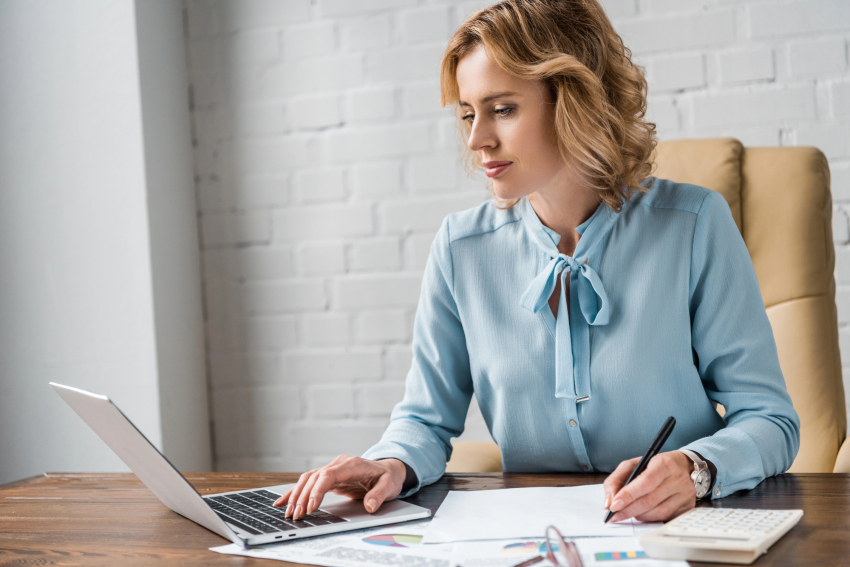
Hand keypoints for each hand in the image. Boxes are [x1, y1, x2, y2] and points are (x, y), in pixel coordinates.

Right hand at [273, 455, 406, 520]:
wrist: (388, 469)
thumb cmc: (387, 477)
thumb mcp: (389, 485)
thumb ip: (379, 495)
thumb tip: (369, 505)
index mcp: (351, 464)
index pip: (328, 475)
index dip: (317, 490)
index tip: (311, 507)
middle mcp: (339, 464)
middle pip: (314, 477)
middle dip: (302, 497)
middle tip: (296, 515)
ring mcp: (332, 469)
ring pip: (308, 479)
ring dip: (296, 495)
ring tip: (288, 512)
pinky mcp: (328, 476)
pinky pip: (309, 482)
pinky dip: (295, 491)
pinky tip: (283, 500)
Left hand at [602, 451, 695, 522]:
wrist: (681, 466)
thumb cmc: (653, 466)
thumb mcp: (632, 465)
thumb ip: (616, 480)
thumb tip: (609, 502)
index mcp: (664, 463)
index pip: (645, 482)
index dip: (628, 495)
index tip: (614, 505)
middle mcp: (678, 478)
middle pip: (650, 500)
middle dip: (628, 510)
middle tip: (615, 515)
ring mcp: (686, 493)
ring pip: (659, 512)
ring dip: (639, 515)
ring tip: (628, 512)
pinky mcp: (689, 506)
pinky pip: (666, 518)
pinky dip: (650, 518)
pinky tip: (643, 514)